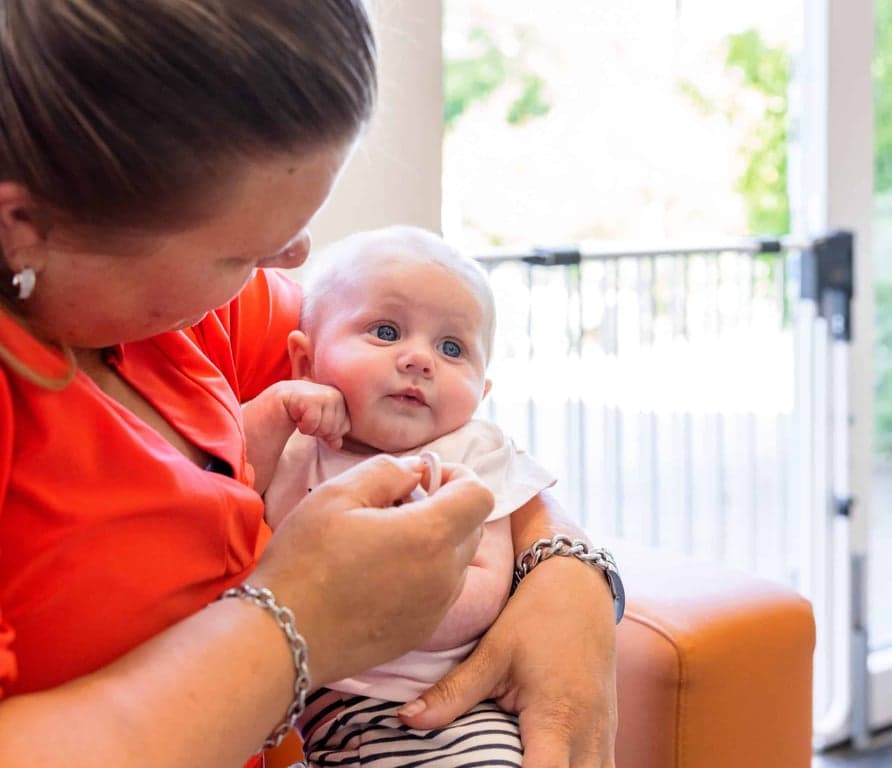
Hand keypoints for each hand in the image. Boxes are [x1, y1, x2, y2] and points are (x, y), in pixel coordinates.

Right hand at [251, 456, 493, 685]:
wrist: (282, 637)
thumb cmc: (305, 560)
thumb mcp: (337, 494)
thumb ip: (388, 471)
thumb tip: (416, 473)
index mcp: (430, 536)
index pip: (479, 495)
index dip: (458, 477)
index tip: (424, 478)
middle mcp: (445, 575)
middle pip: (471, 527)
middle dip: (445, 507)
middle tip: (397, 505)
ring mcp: (436, 608)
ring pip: (458, 560)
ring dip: (435, 542)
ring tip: (385, 541)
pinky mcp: (422, 631)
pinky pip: (441, 591)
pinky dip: (425, 574)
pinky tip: (381, 574)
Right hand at [281, 380, 349, 448]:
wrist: (276, 400)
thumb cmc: (299, 412)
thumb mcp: (319, 424)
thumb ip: (331, 434)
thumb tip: (337, 444)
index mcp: (341, 398)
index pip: (346, 426)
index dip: (329, 432)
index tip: (316, 422)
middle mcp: (335, 393)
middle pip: (336, 429)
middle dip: (320, 431)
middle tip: (307, 420)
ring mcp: (324, 394)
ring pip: (326, 428)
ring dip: (311, 429)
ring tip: (301, 417)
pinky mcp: (310, 398)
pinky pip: (313, 423)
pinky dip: (304, 426)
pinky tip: (295, 416)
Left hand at [398, 555, 617, 767]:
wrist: (579, 586)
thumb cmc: (536, 615)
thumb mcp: (493, 652)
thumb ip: (452, 693)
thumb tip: (406, 719)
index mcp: (557, 718)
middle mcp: (588, 735)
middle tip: (497, 763)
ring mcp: (605, 735)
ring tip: (520, 762)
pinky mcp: (608, 731)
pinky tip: (548, 762)